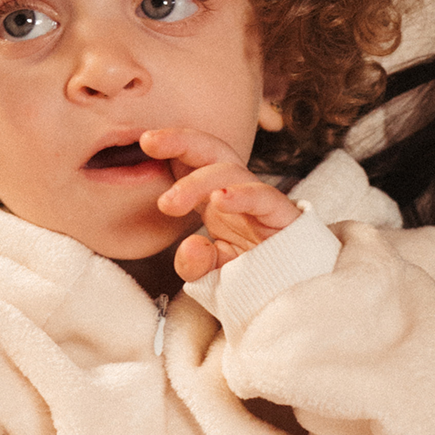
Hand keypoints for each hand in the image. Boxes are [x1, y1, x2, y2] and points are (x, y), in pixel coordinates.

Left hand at [142, 129, 299, 280]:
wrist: (292, 293)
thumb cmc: (251, 278)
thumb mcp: (210, 276)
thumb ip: (194, 264)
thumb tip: (192, 245)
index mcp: (216, 199)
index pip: (193, 161)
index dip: (170, 146)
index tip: (143, 141)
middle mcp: (237, 194)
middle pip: (212, 152)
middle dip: (180, 140)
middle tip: (148, 141)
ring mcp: (260, 203)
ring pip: (232, 171)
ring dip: (198, 182)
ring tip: (169, 203)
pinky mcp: (284, 218)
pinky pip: (266, 198)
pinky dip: (243, 196)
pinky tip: (220, 199)